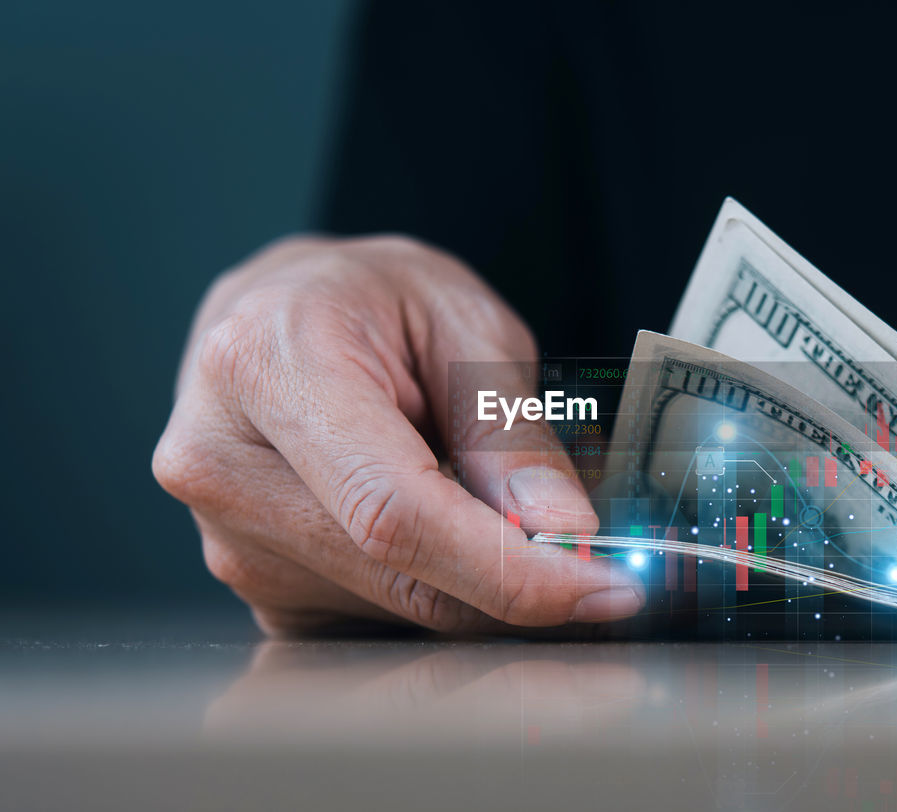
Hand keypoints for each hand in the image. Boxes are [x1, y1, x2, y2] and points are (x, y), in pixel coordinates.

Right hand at [153, 235, 643, 635]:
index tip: (599, 587)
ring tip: (485, 490)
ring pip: (394, 606)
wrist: (283, 307)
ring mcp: (225, 534)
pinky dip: (439, 587)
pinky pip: (372, 617)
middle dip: (517, 583)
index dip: (507, 567)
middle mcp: (222, 462)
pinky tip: (447, 525)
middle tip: (600, 562)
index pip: (392, 508)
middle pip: (395, 573)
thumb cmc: (371, 299)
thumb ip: (510, 431)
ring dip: (478, 579)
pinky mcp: (254, 580)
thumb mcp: (465, 324)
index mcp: (265, 368)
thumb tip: (562, 531)